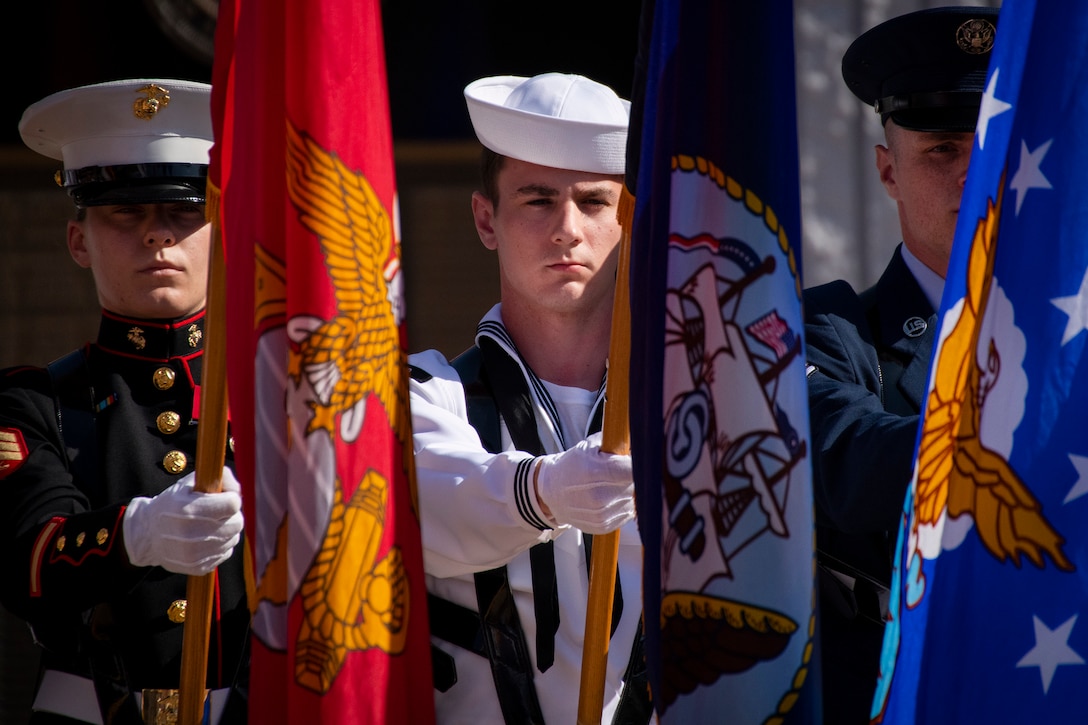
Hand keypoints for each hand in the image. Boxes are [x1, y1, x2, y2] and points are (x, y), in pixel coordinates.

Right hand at [123, 468, 243, 575]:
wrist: (147, 535)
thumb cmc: (171, 505)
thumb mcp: (187, 484)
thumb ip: (216, 478)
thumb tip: (237, 490)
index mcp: (189, 510)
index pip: (232, 504)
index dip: (231, 497)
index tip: (223, 497)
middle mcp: (192, 534)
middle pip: (237, 522)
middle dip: (231, 515)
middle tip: (218, 512)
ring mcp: (195, 554)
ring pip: (233, 538)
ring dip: (227, 529)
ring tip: (209, 525)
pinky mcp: (198, 567)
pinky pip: (226, 553)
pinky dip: (221, 545)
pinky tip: (205, 539)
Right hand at [533, 432, 634, 533]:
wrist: (550, 492)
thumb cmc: (573, 465)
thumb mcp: (590, 446)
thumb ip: (615, 443)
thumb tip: (642, 441)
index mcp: (594, 471)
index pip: (632, 469)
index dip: (644, 465)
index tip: (647, 461)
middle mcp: (598, 496)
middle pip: (636, 485)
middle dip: (636, 476)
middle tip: (626, 470)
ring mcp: (601, 514)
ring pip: (634, 500)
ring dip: (630, 491)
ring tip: (614, 484)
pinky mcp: (603, 526)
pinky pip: (628, 513)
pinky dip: (623, 504)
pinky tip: (611, 497)